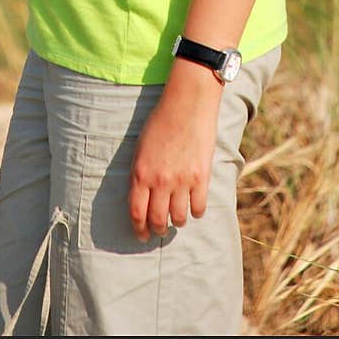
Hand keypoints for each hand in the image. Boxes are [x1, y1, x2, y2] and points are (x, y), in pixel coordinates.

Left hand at [128, 70, 220, 240]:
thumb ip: (140, 174)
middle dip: (158, 230)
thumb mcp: (141, 148)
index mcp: (140, 173)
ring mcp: (182, 181)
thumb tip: (142, 199)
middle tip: (160, 229)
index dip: (139, 229)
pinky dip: (196, 212)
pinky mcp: (201, 177)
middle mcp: (160, 181)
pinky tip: (194, 206)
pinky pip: (199, 208)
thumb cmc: (161, 122)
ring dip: (177, 221)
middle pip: (158, 220)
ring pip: (179, 218)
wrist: (187, 104)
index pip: (137, 213)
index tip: (142, 234)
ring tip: (178, 217)